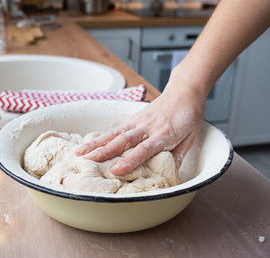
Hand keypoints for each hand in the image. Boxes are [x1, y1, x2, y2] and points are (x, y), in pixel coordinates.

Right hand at [75, 68, 206, 175]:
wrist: (185, 91)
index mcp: (165, 133)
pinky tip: (89, 145)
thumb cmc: (189, 116)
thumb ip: (178, 156)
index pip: (145, 149)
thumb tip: (171, 177)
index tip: (116, 170)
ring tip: (79, 154)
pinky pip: (115, 129)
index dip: (130, 160)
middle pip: (124, 140)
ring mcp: (139, 121)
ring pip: (114, 133)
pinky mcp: (133, 118)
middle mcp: (148, 126)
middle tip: (88, 162)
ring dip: (96, 144)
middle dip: (104, 152)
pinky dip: (101, 137)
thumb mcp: (190, 138)